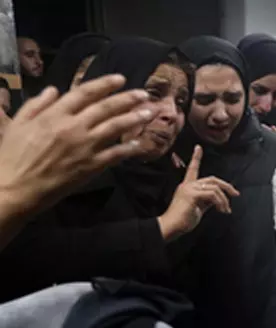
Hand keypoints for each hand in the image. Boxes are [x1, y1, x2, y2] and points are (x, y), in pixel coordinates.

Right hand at [0, 74, 152, 216]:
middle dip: (127, 99)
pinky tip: (139, 144)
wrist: (13, 189)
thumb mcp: (17, 124)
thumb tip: (53, 90)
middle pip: (106, 108)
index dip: (105, 84)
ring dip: (134, 119)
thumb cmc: (11, 156)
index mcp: (54, 114)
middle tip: (144, 93)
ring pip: (115, 128)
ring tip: (150, 113)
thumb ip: (36, 104)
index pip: (85, 93)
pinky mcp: (90, 166)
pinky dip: (128, 149)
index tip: (120, 79)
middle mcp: (73, 127)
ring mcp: (84, 147)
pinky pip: (114, 155)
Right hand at [158, 145, 238, 240]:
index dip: (196, 157)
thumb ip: (207, 200)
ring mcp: (189, 189)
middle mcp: (188, 185)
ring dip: (224, 200)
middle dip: (226, 186)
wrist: (171, 227)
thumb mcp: (198, 207)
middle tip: (235, 194)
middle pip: (212, 179)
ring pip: (215, 188)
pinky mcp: (192, 195)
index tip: (198, 147)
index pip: (192, 169)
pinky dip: (220, 203)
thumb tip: (219, 198)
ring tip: (226, 210)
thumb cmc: (183, 220)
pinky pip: (212, 195)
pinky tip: (221, 211)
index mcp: (187, 186)